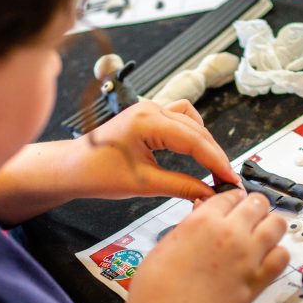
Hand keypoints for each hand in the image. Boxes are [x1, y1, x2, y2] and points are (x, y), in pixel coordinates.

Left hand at [72, 99, 238, 200]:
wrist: (71, 167)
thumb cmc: (96, 173)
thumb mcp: (143, 184)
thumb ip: (181, 186)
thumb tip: (209, 192)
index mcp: (148, 122)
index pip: (195, 140)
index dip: (217, 161)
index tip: (231, 178)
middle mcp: (150, 110)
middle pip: (197, 129)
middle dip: (214, 154)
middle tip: (227, 179)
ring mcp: (149, 110)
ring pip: (191, 121)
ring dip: (205, 142)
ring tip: (214, 166)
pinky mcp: (148, 117)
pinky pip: (179, 120)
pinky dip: (192, 135)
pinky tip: (196, 151)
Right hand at [108, 189, 286, 302]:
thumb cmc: (156, 288)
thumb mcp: (166, 243)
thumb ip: (190, 226)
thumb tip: (203, 214)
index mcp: (203, 220)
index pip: (231, 195)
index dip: (231, 199)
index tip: (232, 205)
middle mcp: (231, 233)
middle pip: (258, 203)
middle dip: (254, 206)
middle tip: (248, 217)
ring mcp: (248, 256)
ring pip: (277, 224)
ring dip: (270, 224)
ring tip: (261, 233)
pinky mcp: (258, 280)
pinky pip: (282, 256)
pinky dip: (278, 253)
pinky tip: (266, 257)